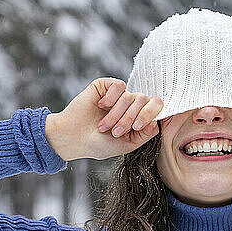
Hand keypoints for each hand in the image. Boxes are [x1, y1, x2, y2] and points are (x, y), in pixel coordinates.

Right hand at [45, 78, 163, 160]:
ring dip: (116, 114)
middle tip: (115, 131)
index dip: (149, 114)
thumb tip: (157, 121)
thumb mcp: (127, 144)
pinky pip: (119, 86)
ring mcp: (118, 95)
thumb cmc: (99, 144)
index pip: (156, 106)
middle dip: (130, 118)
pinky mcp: (105, 86)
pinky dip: (111, 99)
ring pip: (130, 96)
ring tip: (104, 126)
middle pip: (144, 100)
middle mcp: (130, 104)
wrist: (74, 138)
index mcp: (138, 117)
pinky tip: (100, 106)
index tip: (137, 126)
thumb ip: (145, 134)